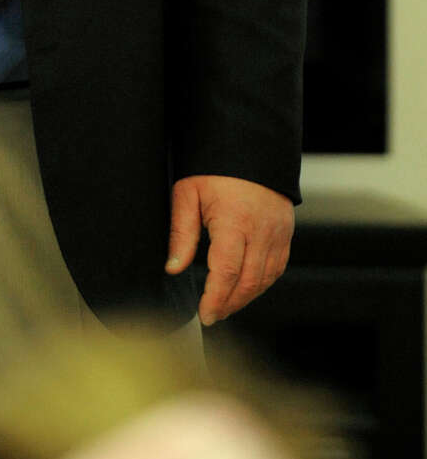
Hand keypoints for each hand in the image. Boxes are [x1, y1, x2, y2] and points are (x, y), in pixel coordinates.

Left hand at [165, 174, 293, 325]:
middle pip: (249, 281)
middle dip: (230, 304)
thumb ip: (181, 233)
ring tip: (225, 305)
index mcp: (235, 221)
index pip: (227, 273)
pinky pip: (278, 267)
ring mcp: (278, 232)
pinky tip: (246, 287)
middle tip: (211, 315)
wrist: (249, 143)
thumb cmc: (214, 167)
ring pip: (266, 278)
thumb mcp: (188, 193)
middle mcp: (261, 230)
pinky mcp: (286, 231)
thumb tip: (173, 267)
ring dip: (246, 297)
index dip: (216, 299)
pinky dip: (263, 283)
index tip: (204, 314)